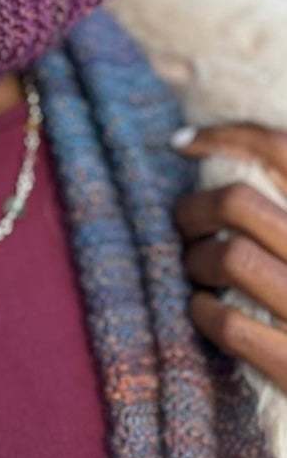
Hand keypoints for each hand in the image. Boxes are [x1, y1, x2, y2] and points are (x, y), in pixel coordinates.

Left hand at [175, 122, 286, 393]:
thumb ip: (279, 206)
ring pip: (228, 255)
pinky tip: (204, 311)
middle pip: (238, 200)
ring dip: (196, 261)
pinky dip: (204, 312)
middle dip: (194, 209)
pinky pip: (229, 322)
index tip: (181, 142)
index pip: (282, 149)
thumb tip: (201, 145)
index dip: (226, 135)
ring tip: (197, 272)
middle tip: (184, 226)